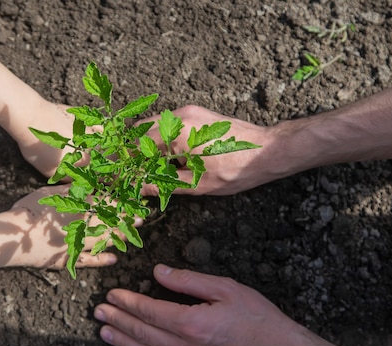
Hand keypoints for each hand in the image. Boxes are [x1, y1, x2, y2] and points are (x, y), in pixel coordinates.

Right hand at [0, 185, 137, 268]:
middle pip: (108, 224)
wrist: (10, 239)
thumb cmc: (29, 210)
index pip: (104, 205)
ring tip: (130, 237)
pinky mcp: (67, 260)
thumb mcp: (51, 193)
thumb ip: (72, 191)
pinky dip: (102, 260)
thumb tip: (91, 185)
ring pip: (102, 242)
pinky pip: (88, 261)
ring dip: (117, 239)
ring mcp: (75, 246)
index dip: (120, 204)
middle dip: (125, 221)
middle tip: (140, 220)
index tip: (134, 202)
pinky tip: (113, 259)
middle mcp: (80, 228)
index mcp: (77, 210)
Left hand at [94, 265, 306, 345]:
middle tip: (98, 312)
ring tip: (104, 332)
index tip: (112, 294)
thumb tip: (158, 272)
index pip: (149, 311)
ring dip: (123, 341)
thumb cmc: (257, 319)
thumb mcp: (226, 288)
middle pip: (141, 333)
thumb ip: (188, 281)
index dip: (127, 302)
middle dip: (117, 321)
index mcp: (191, 323)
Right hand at [139, 105, 278, 195]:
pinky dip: (163, 140)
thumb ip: (163, 184)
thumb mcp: (196, 184)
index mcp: (177, 131)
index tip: (123, 175)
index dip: (128, 160)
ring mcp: (189, 112)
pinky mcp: (197, 114)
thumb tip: (139, 188)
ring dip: (149, 145)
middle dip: (135, 151)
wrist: (268, 151)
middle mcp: (180, 115)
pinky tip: (167, 159)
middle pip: (142, 130)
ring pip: (156, 126)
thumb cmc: (236, 169)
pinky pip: (170, 124)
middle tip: (134, 172)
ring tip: (149, 169)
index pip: (138, 143)